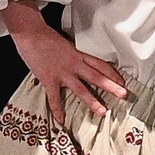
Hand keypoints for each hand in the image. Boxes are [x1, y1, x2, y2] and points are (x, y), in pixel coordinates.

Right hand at [0, 0, 125, 124]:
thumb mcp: (65, 44)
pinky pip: (55, 98)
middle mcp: (74, 65)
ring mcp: (62, 73)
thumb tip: (78, 62)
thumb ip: (73, 55)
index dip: (113, 73)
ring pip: (81, 89)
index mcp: (78, 54)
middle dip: (111, 86)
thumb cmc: (46, 37)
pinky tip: (62, 120)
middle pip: (96, 77)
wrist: (31, 34)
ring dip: (92, 101)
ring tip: (103, 112)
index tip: (123, 82)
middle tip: (123, 95)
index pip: (100, 64)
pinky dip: (58, 110)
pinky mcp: (49, 80)